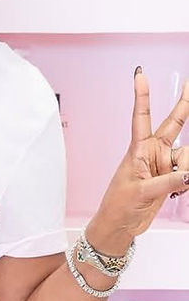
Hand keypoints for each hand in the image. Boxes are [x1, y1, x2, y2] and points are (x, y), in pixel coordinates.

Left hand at [89, 68, 188, 250]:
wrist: (120, 226)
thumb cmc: (119, 206)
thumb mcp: (142, 192)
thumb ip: (168, 182)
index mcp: (137, 149)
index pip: (140, 117)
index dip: (142, 96)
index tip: (140, 75)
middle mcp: (152, 152)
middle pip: (174, 124)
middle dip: (185, 106)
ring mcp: (163, 164)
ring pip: (188, 156)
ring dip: (185, 171)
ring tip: (173, 187)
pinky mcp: (172, 177)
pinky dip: (187, 183)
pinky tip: (177, 192)